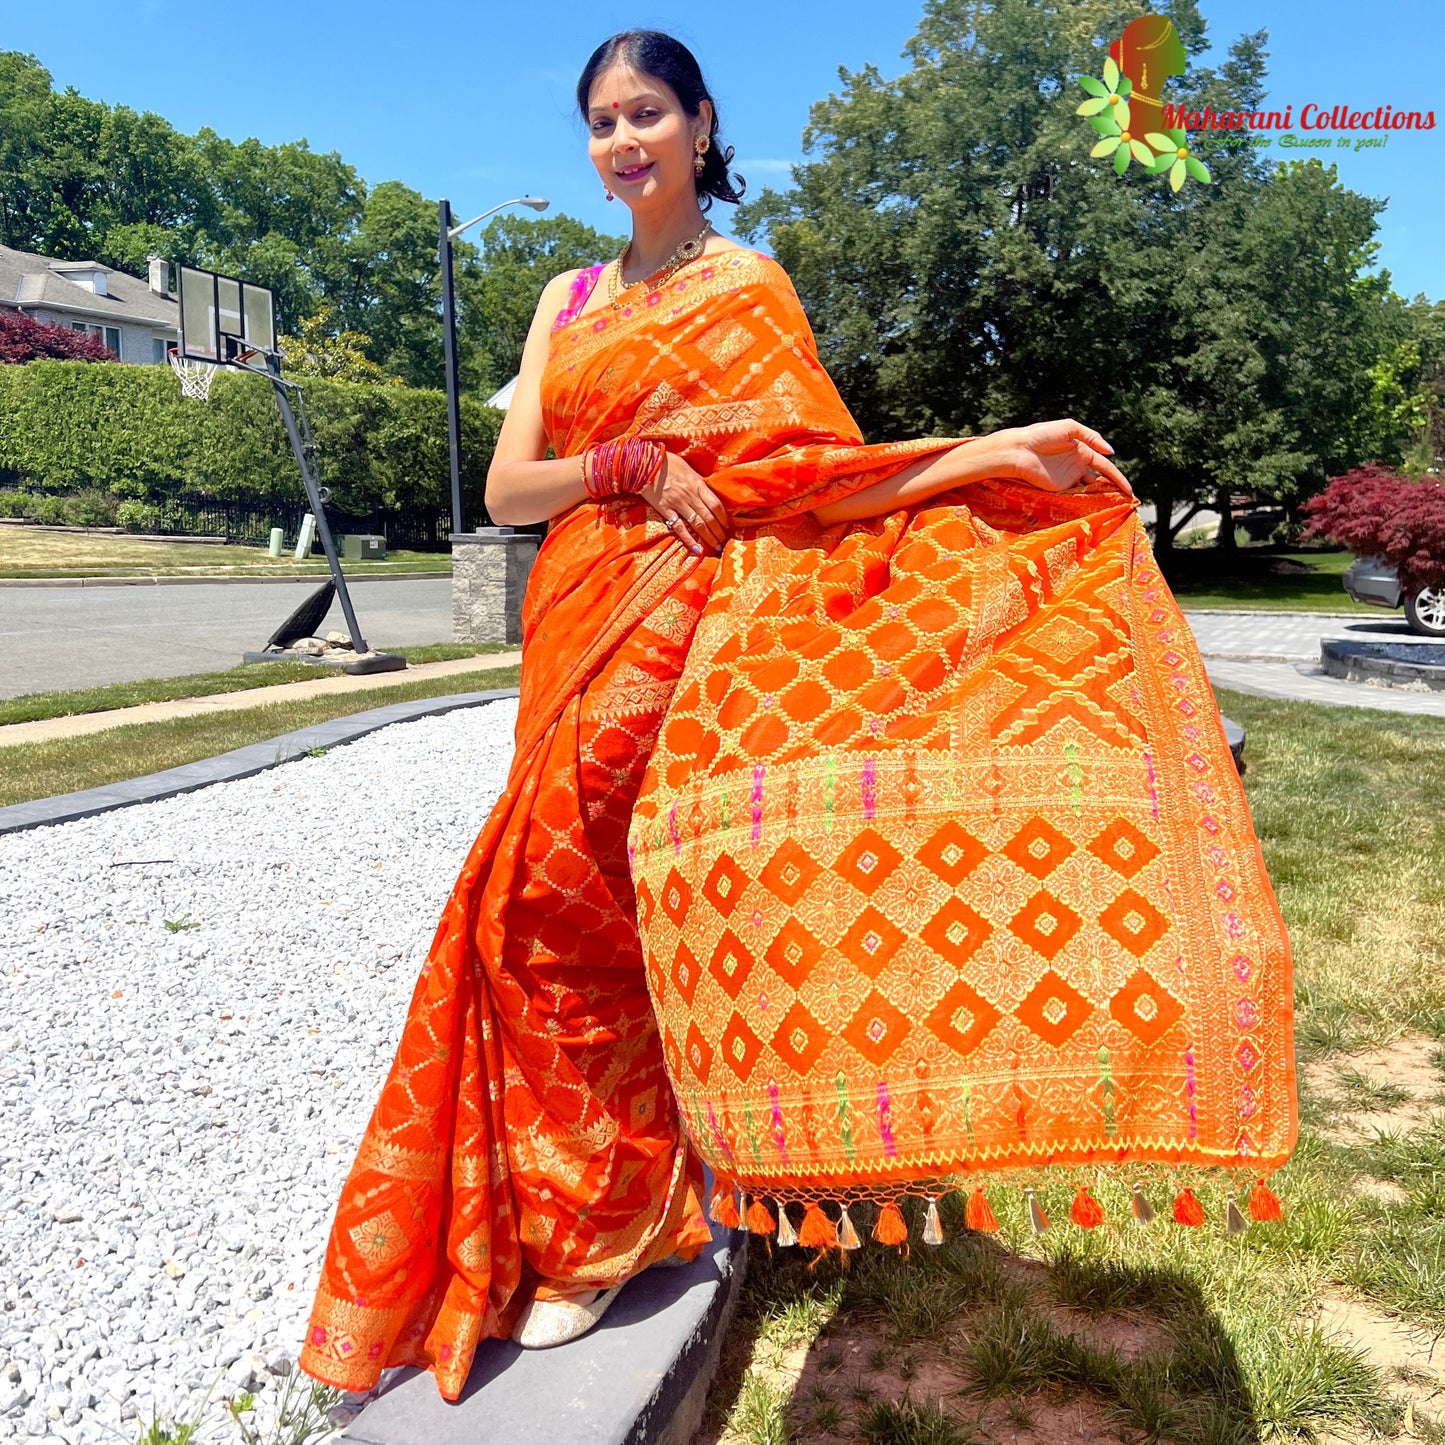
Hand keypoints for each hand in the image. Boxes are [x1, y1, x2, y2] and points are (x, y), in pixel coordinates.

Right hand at [639, 451, 730, 555]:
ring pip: (698, 524)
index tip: (728, 526)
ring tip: (716, 547)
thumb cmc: (667, 462)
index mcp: (698, 484)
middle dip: (719, 531)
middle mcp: (690, 496)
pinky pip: (680, 528)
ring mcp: (678, 504)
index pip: (716, 505)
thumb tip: (707, 491)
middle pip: (709, 517)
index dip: (724, 518)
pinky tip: (697, 550)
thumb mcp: (688, 468)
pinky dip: (689, 540)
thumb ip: (698, 482)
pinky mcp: (666, 510)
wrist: (645, 463)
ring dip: (709, 538)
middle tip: (724, 541)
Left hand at [990, 419, 1134, 501]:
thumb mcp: (1070, 428)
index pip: (1105, 467)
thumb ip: (1091, 437)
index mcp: (1082, 451)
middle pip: (1099, 481)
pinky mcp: (1057, 488)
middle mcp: (1077, 466)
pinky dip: (1085, 501)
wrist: (1020, 450)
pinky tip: (1095, 508)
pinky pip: (1074, 495)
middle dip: (1112, 491)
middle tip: (1125, 503)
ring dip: (1100, 498)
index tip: (1128, 490)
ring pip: (1088, 490)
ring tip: (1114, 509)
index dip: (1117, 478)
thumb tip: (1110, 451)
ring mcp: (1068, 478)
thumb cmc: (1042, 435)